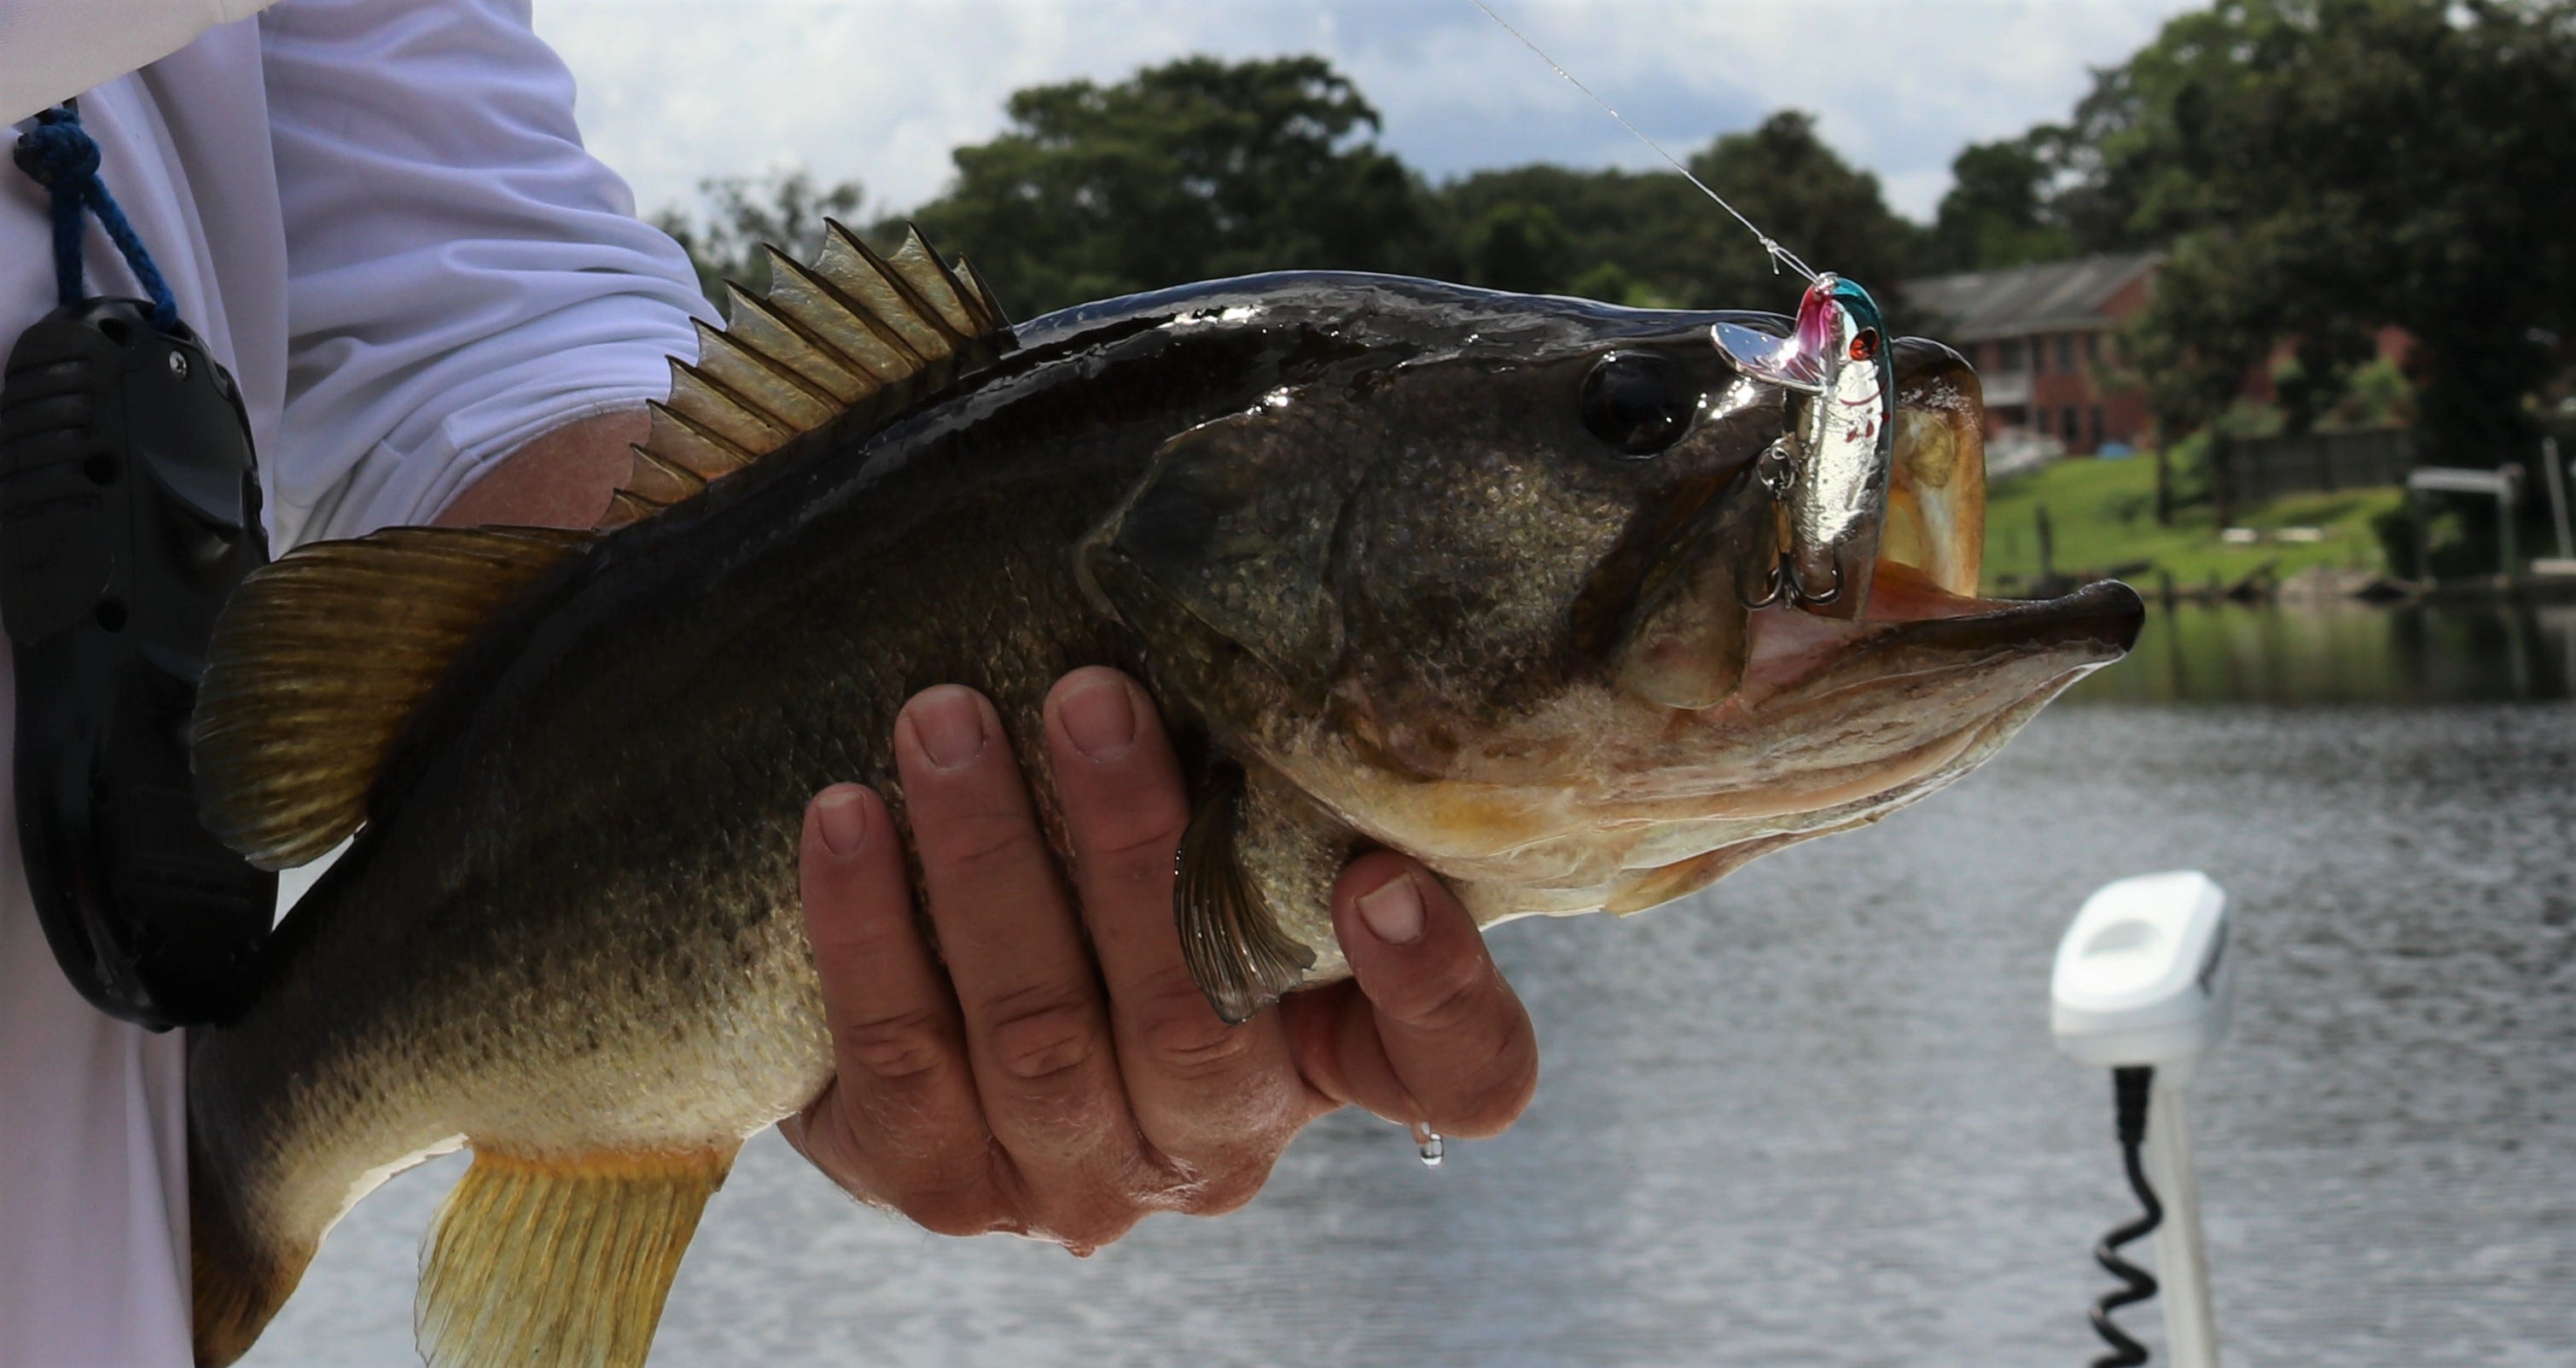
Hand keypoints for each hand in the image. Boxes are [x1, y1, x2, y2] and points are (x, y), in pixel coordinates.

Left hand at [777, 668, 1537, 1251]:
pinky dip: (869, 930)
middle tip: (1084, 697)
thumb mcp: (1224, 844)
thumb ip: (1264, 782)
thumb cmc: (1122, 883)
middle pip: (1196, 1028)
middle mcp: (1219, 1149)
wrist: (948, 1027)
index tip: (1379, 877)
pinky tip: (843, 816)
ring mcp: (1077, 1184)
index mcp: (1331, 1062)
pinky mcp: (941, 1187)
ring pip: (1037, 1039)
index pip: (1458, 1074)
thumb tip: (1261, 609)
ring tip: (940, 720)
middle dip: (1130, 854)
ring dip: (984, 863)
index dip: (1435, 994)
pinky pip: (900, 1062)